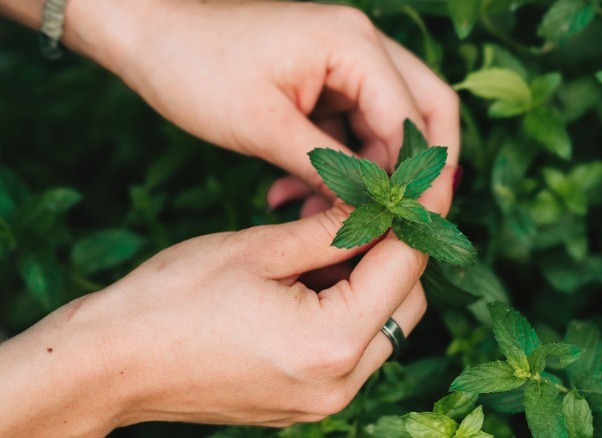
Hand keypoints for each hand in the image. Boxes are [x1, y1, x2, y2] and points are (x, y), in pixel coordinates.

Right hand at [0, 198, 454, 435]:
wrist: (111, 363)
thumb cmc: (172, 300)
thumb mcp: (259, 248)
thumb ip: (333, 229)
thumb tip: (380, 204)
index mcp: (332, 342)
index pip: (406, 269)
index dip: (415, 219)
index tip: (418, 185)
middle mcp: (340, 383)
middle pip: (407, 304)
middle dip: (395, 254)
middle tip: (365, 211)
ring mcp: (323, 401)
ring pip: (384, 329)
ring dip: (371, 283)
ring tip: (326, 245)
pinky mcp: (306, 403)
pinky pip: (352, 351)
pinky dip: (347, 312)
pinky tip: (310, 281)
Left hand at [62, 0, 459, 213]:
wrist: (149, 36)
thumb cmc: (195, 68)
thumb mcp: (264, 127)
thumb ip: (328, 169)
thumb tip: (372, 212)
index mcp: (354, 45)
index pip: (414, 120)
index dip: (417, 179)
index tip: (410, 226)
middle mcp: (362, 45)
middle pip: (425, 112)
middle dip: (414, 171)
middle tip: (401, 221)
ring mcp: (346, 61)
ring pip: (388, 127)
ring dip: (366, 174)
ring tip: (320, 214)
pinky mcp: (325, 80)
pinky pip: (352, 128)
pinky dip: (338, 164)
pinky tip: (297, 194)